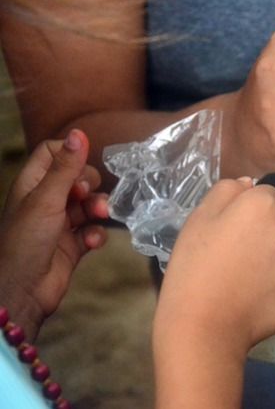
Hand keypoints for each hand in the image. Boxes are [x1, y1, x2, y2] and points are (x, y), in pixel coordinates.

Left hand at [0, 130, 108, 337]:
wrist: (23, 291)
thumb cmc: (26, 241)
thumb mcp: (47, 199)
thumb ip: (66, 167)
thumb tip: (79, 133)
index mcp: (32, 184)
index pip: (53, 153)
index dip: (71, 155)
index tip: (81, 166)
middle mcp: (46, 201)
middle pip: (77, 178)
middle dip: (90, 184)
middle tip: (86, 195)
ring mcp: (60, 223)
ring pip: (88, 205)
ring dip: (98, 208)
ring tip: (100, 216)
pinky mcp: (73, 245)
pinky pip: (93, 231)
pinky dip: (96, 234)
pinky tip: (91, 242)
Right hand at [156, 178, 274, 351]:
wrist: (202, 326)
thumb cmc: (194, 268)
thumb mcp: (198, 218)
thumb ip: (226, 191)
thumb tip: (250, 184)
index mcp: (263, 206)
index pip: (267, 197)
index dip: (248, 214)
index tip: (231, 234)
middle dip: (269, 235)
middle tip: (240, 259)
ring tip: (246, 285)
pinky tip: (256, 305)